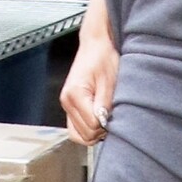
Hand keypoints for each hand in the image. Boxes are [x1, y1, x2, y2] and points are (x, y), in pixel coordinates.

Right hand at [59, 24, 118, 145]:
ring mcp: (66, 105)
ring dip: (94, 133)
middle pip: (84, 134)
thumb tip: (103, 124)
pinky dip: (87, 130)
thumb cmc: (103, 58)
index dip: (107, 124)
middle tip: (113, 117)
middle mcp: (66, 102)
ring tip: (106, 120)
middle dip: (101, 130)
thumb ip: (105, 104)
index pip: (92, 124)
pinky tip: (99, 121)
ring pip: (78, 136)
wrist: (95, 45)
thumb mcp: (109, 81)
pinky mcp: (69, 107)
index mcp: (75, 94)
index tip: (116, 114)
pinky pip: (76, 129)